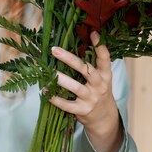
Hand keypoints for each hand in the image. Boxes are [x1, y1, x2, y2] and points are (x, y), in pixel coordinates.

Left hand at [50, 32, 123, 151]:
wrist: (104, 118)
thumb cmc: (99, 91)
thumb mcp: (102, 78)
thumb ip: (93, 64)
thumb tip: (77, 42)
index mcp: (105, 75)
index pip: (104, 59)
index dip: (100, 46)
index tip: (93, 33)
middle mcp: (99, 85)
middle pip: (86, 70)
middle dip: (70, 59)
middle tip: (55, 50)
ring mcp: (91, 98)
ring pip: (76, 87)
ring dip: (61, 79)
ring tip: (49, 72)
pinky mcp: (82, 110)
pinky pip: (67, 105)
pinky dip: (56, 99)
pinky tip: (45, 92)